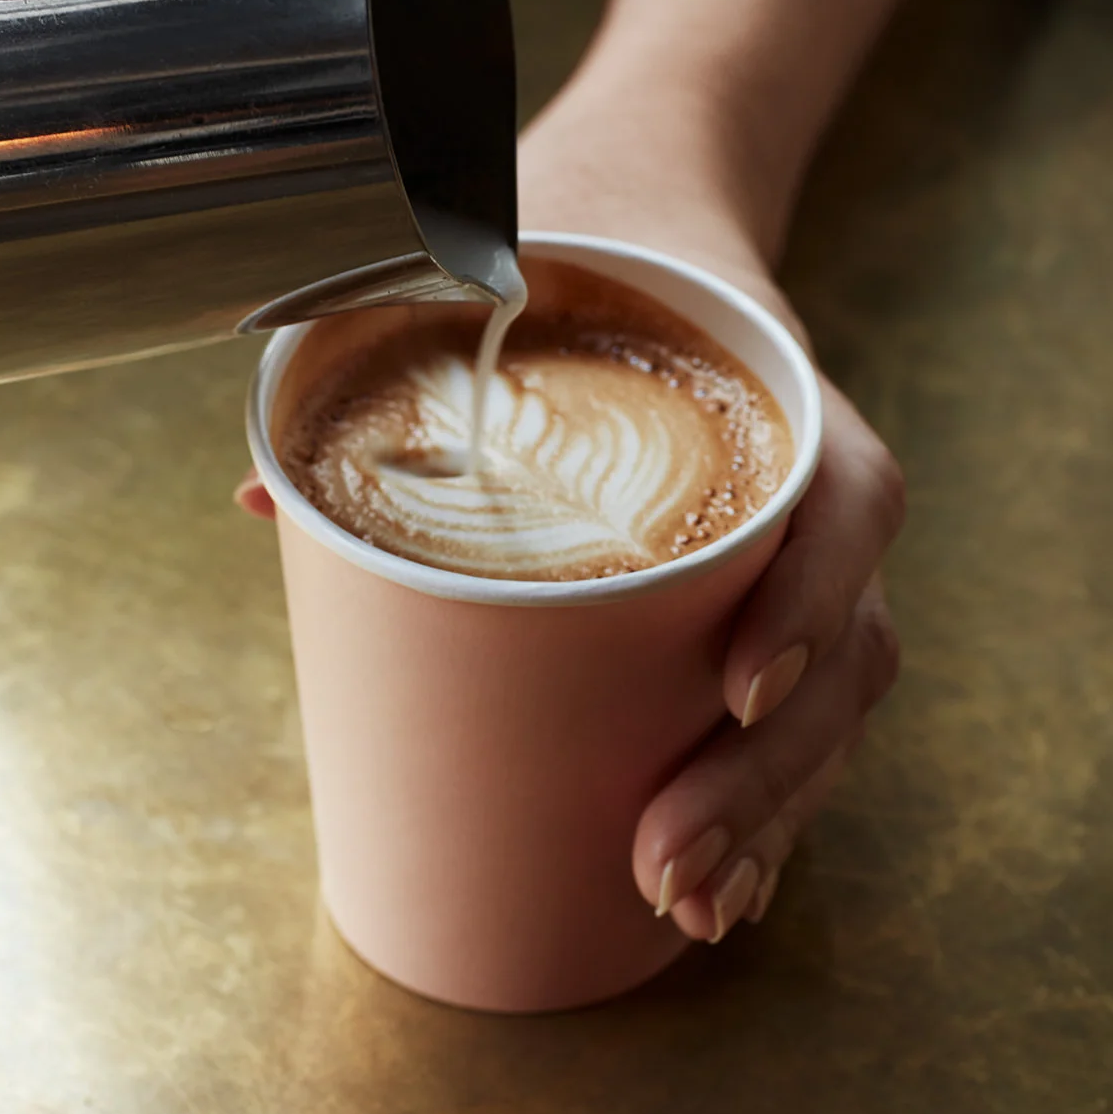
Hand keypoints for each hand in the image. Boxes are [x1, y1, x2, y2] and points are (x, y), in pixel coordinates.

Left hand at [235, 91, 906, 945]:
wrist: (651, 206)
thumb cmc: (573, 244)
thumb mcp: (492, 261)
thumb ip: (386, 343)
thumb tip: (266, 498)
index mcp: (778, 398)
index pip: (842, 506)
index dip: (807, 601)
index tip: (734, 686)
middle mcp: (816, 486)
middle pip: (846, 649)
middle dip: (768, 776)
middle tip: (666, 865)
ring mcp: (806, 554)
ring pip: (835, 705)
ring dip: (773, 818)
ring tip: (689, 907)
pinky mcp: (776, 604)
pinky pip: (807, 718)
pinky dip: (774, 807)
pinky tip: (726, 891)